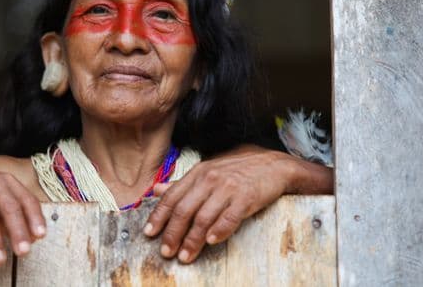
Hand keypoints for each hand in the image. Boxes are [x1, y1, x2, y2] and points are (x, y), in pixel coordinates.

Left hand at [142, 145, 332, 263]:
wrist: (273, 164)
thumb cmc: (237, 170)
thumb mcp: (208, 170)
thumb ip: (183, 183)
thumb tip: (156, 190)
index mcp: (198, 173)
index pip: (172, 196)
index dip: (159, 216)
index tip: (149, 233)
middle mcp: (210, 179)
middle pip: (184, 210)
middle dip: (173, 233)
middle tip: (166, 252)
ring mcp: (228, 187)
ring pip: (204, 217)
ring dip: (192, 240)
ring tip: (185, 256)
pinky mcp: (246, 197)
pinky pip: (230, 216)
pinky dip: (219, 230)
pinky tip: (211, 242)